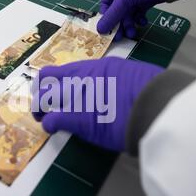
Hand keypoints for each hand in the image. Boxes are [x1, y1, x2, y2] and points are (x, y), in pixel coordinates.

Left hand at [31, 57, 162, 151]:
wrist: (155, 104)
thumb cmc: (152, 90)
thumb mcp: (132, 75)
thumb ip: (115, 81)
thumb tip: (114, 91)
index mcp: (95, 67)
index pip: (63, 71)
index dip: (55, 82)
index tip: (56, 90)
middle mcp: (80, 78)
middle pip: (45, 80)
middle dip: (41, 93)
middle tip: (44, 105)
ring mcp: (76, 96)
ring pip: (42, 99)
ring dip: (40, 109)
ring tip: (44, 117)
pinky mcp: (76, 118)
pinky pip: (51, 120)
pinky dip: (49, 125)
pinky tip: (54, 129)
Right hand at [97, 0, 163, 40]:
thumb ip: (113, 14)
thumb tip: (100, 29)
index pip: (107, 1)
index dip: (106, 15)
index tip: (107, 29)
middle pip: (118, 9)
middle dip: (119, 23)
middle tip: (118, 37)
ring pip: (129, 12)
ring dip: (129, 24)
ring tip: (132, 33)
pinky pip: (139, 12)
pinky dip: (139, 19)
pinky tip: (142, 22)